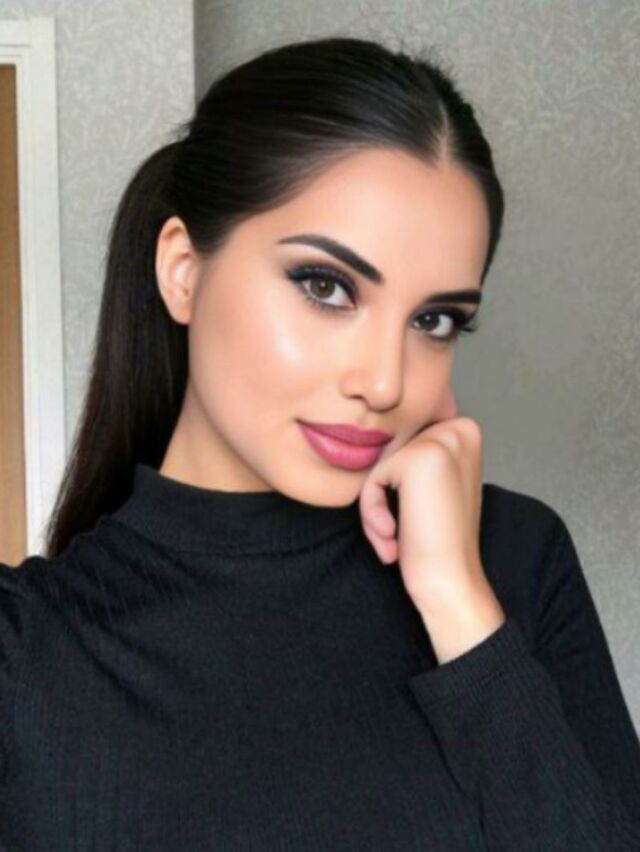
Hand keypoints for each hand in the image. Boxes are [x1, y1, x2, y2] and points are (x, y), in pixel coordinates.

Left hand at [358, 389, 505, 662]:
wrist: (451, 582)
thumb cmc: (438, 544)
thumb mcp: (433, 486)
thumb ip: (414, 456)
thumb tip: (373, 434)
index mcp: (465, 431)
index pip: (403, 445)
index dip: (397, 488)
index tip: (412, 521)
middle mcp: (459, 429)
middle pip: (390, 453)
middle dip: (383, 497)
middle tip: (397, 535)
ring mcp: (442, 441)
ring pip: (378, 466)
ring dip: (375, 508)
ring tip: (394, 539)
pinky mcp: (420, 458)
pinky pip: (372, 478)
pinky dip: (371, 512)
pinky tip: (394, 538)